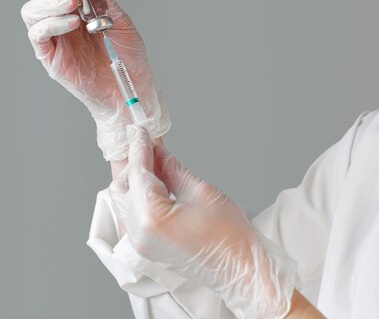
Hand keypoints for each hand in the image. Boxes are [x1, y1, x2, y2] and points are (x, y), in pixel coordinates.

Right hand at [21, 0, 170, 159]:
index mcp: (79, 6)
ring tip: (73, 2)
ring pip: (32, 10)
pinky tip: (71, 22)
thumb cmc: (128, 59)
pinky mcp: (50, 56)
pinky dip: (51, 24)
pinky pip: (38, 35)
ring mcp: (54, 37)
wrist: (132, 90)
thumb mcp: (122, 24)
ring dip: (51, 1)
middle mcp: (62, 18)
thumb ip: (107, 0)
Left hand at [109, 125, 300, 318]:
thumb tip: (159, 153)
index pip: (139, 174)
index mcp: (152, 217)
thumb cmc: (228, 233)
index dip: (140, 148)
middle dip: (134, 163)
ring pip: (125, 201)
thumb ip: (173, 170)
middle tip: (148, 143)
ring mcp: (140, 244)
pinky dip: (140, 196)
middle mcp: (139, 233)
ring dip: (136, 179)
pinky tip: (155, 182)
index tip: (139, 129)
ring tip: (154, 160)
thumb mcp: (201, 191)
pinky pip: (132, 215)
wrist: (238, 266)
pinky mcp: (146, 247)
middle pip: (123, 188)